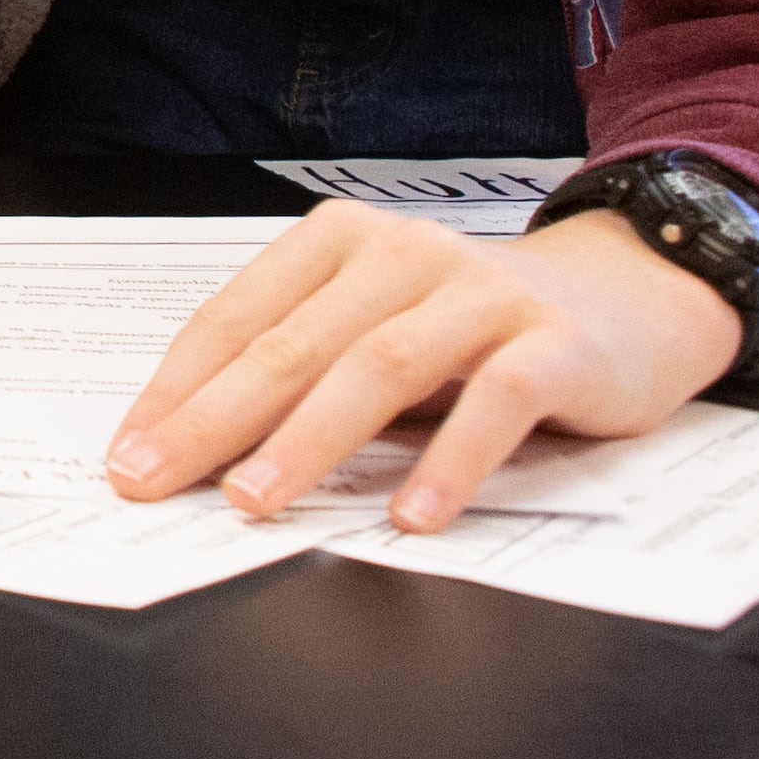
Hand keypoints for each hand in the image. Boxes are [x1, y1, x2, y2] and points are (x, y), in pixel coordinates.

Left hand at [106, 201, 744, 530]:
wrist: (630, 295)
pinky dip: (449, 462)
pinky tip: (411, 516)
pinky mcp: (554, 344)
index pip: (237, 319)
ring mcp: (481, 293)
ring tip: (256, 502)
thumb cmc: (478, 325)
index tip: (129, 453)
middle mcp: (403, 254)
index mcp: (339, 243)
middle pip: (291, 345)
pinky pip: (494, 402)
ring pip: (377, 368)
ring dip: (308, 441)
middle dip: (213, 421)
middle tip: (157, 482)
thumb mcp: (379, 327)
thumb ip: (309, 368)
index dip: (177, 389)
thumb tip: (202, 451)